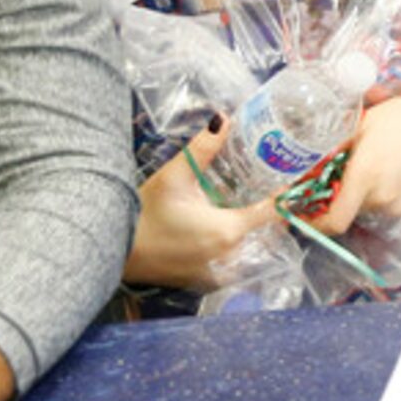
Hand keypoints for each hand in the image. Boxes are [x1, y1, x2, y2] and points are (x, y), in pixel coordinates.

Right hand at [130, 122, 281, 289]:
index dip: (282, 195)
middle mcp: (229, 256)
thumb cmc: (144, 213)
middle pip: (263, 232)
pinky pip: (228, 263)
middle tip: (267, 187)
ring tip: (247, 205)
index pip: (271, 213)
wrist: (110, 250)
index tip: (290, 180)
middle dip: (267, 211)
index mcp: (229, 230)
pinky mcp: (201, 281)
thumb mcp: (175, 176)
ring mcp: (216, 273)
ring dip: (250, 230)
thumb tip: (223, 118)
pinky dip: (231, 247)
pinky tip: (220, 228)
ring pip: (247, 249)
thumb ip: (203, 148)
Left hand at [307, 87, 400, 235]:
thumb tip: (307, 166)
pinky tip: (388, 171)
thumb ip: (335, 149)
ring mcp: (400, 206)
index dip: (312, 223)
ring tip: (368, 167)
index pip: (333, 220)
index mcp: (365, 176)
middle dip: (337, 196)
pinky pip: (385, 206)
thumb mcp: (361, 125)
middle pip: (347, 210)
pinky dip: (378, 194)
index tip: (297, 215)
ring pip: (365, 207)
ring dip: (359, 193)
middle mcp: (382, 198)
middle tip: (337, 174)